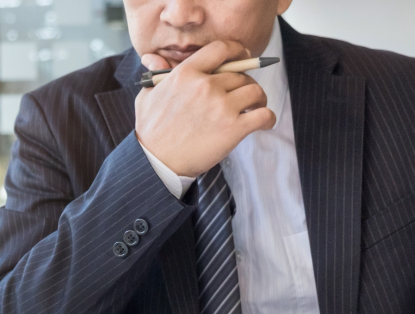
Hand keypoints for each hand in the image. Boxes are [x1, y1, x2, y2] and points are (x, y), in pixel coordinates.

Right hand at [134, 40, 275, 177]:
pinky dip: (268, 118)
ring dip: (259, 98)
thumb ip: (157, 74)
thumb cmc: (150, 132)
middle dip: (245, 82)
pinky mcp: (233, 129)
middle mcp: (206, 86)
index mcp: (186, 73)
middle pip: (240, 74)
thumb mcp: (147, 96)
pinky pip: (263, 115)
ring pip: (255, 91)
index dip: (237, 51)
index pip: (221, 49)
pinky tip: (264, 123)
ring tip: (255, 107)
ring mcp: (221, 107)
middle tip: (244, 94)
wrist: (156, 163)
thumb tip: (153, 57)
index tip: (244, 56)